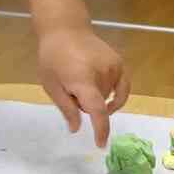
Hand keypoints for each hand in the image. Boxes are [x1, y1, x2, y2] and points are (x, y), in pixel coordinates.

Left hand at [37, 24, 128, 147]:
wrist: (66, 29)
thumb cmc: (52, 57)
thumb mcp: (51, 85)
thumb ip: (66, 108)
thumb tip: (76, 129)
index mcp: (83, 80)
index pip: (97, 110)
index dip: (100, 129)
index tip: (100, 144)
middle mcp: (103, 73)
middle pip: (98, 104)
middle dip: (85, 104)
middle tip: (70, 90)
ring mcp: (114, 67)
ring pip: (108, 97)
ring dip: (96, 97)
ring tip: (81, 81)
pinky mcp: (119, 64)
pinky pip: (123, 88)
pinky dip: (116, 97)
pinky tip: (108, 100)